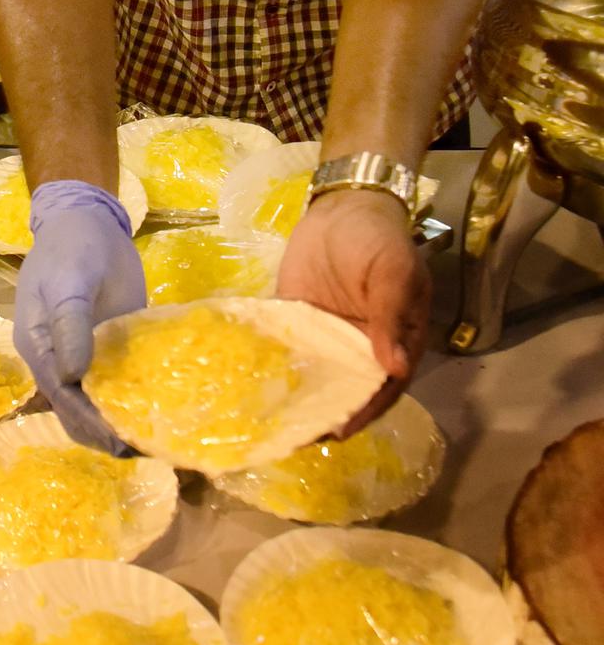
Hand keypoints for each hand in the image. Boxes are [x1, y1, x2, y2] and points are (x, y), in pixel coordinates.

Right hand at [14, 180, 147, 454]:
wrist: (88, 219)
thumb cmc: (73, 247)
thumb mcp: (70, 281)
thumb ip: (70, 324)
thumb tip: (72, 376)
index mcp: (38, 346)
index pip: (62, 395)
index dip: (88, 420)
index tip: (117, 441)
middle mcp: (57, 360)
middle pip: (74, 409)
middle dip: (103, 433)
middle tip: (142, 451)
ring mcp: (83, 356)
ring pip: (93, 403)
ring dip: (116, 425)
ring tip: (152, 445)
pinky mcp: (108, 348)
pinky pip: (115, 382)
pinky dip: (129, 402)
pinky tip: (155, 416)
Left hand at [275, 188, 430, 435]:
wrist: (343, 205)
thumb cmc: (377, 239)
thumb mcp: (392, 271)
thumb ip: (391, 315)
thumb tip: (394, 367)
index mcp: (392, 341)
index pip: (381, 387)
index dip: (364, 411)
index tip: (340, 431)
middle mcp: (357, 347)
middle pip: (343, 389)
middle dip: (323, 414)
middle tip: (295, 438)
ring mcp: (324, 335)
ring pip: (312, 375)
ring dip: (295, 398)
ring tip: (269, 424)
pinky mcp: (294, 320)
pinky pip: (283, 348)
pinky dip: (270, 366)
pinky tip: (250, 384)